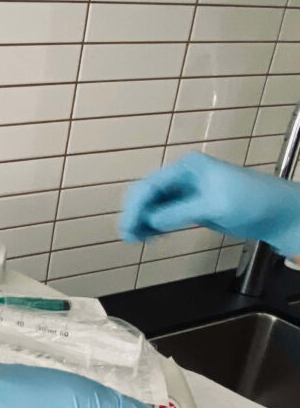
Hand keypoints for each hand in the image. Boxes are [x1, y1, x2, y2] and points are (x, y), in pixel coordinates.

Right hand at [119, 152, 299, 255]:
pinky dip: (153, 224)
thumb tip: (150, 222)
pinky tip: (150, 236)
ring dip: (142, 221)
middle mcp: (181, 176)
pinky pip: (163, 213)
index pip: (149, 186)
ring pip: (152, 204)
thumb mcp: (214, 206)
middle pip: (146, 193)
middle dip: (135, 214)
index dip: (135, 208)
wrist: (279, 213)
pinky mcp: (190, 206)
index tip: (128, 229)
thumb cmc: (252, 202)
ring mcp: (185, 191)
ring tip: (137, 240)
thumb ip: (179, 213)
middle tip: (129, 237)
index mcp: (186, 168)